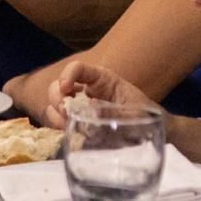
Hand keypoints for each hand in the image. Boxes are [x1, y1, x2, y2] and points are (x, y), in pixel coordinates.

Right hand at [41, 61, 159, 128]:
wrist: (146, 130)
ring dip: (55, 114)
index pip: (78, 68)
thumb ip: (116, 111)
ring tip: (67, 124)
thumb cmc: (142, 115)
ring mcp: (79, 106)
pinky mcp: (76, 121)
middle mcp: (86, 89)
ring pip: (54, 103)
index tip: (66, 89)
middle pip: (58, 86)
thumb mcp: (134, 112)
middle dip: (57, 98)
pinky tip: (68, 131)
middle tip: (66, 112)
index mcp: (101, 79)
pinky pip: (57, 121)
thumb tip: (93, 111)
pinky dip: (57, 126)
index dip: (68, 74)